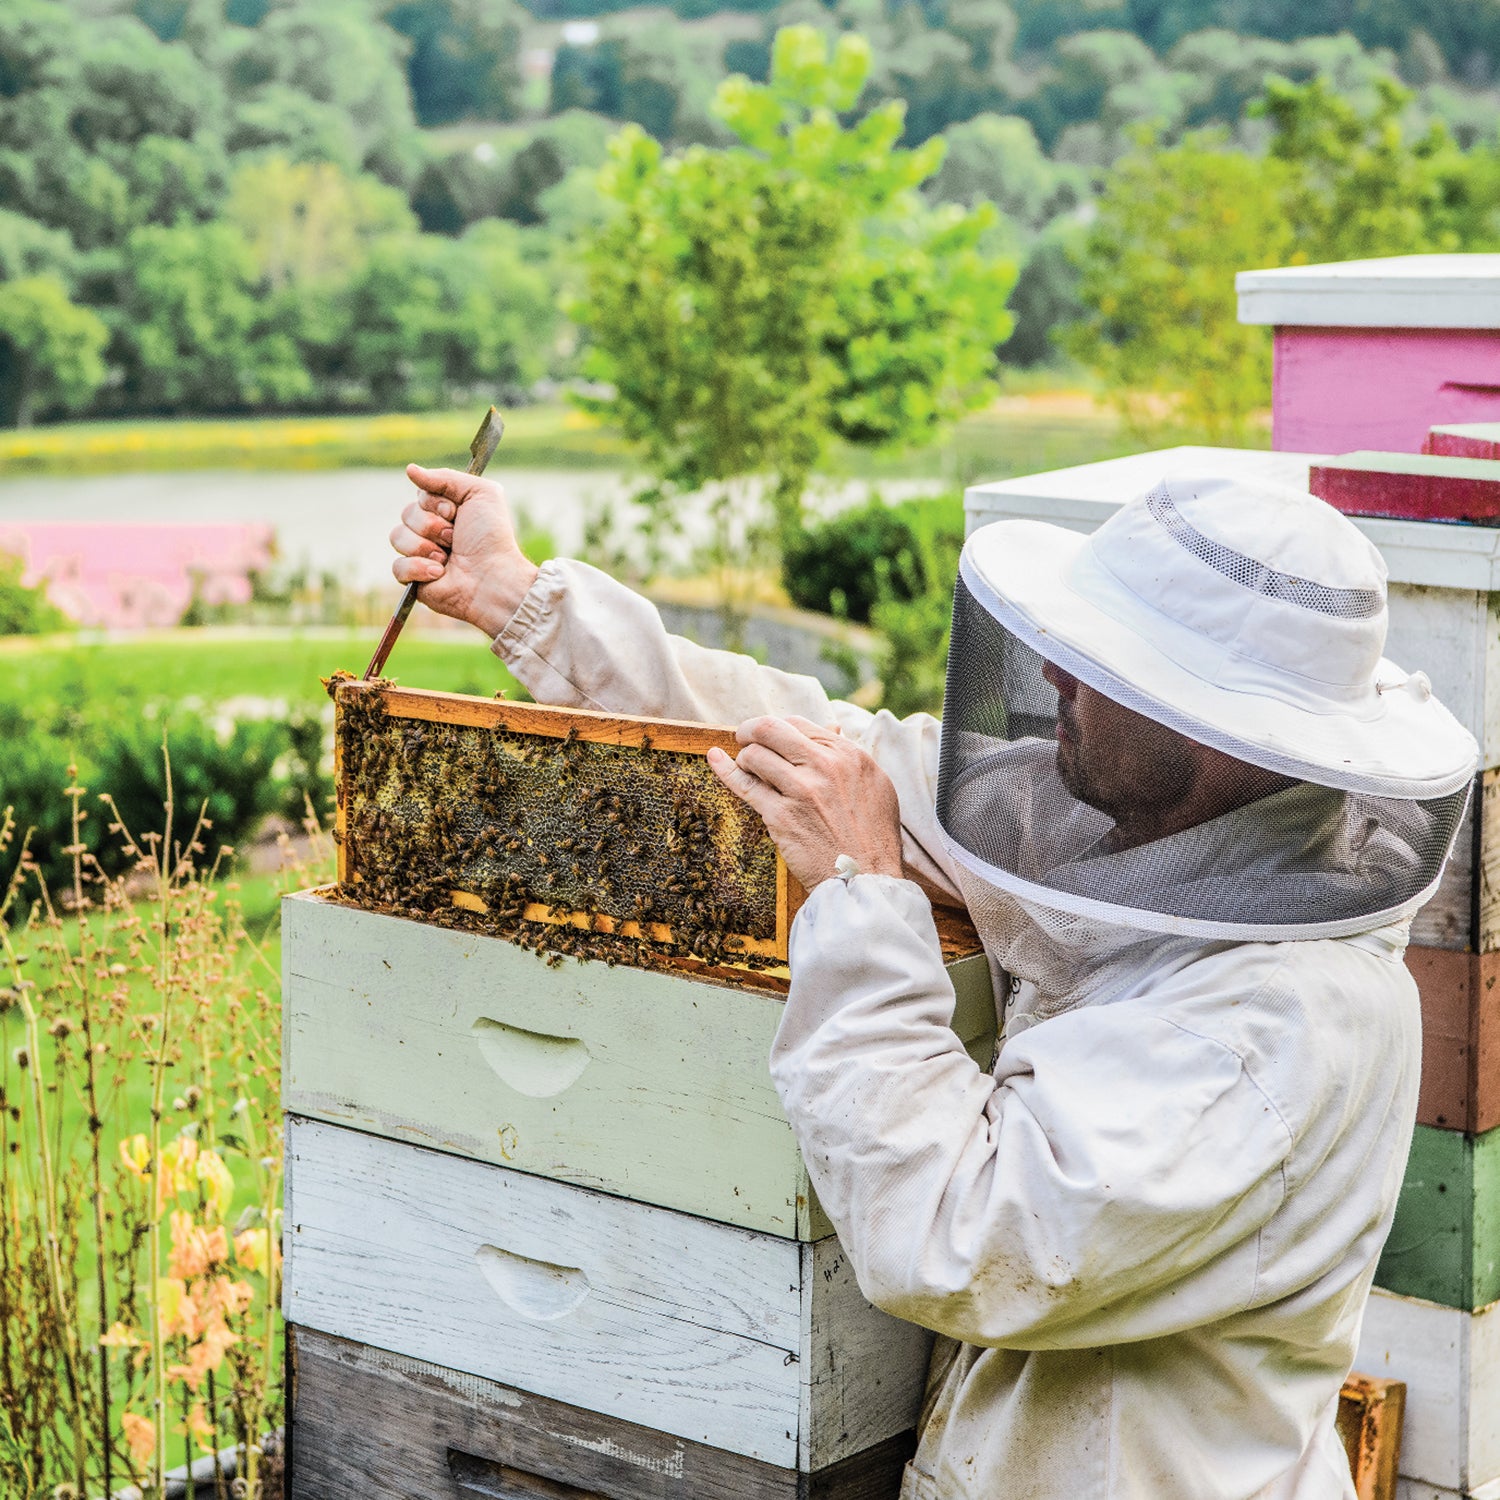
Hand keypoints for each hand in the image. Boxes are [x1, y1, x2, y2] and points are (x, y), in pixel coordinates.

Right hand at [389, 464, 539, 637]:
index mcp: (446, 512)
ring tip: (447, 557)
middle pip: (406, 514)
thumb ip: (445, 477)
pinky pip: (397, 566)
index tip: (455, 512)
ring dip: (425, 545)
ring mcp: (421, 556)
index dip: (435, 503)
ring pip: (397, 537)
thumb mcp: (479, 493)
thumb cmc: (491, 537)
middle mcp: (431, 532)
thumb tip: (410, 469)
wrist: (493, 577)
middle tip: (455, 537)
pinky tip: (439, 573)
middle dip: (432, 525)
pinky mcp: (414, 580)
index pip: (420, 496)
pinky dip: (418, 567)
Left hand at [708, 715, 903, 889]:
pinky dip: (725, 770)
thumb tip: (830, 728)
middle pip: (770, 729)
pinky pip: (744, 785)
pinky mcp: (780, 815)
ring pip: (754, 755)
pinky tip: (714, 759)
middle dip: (750, 730)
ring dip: (745, 759)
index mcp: (848, 754)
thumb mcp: (874, 784)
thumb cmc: (872, 834)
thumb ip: (849, 755)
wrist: (863, 876)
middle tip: (743, 737)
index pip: (798, 723)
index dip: (778, 727)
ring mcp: (800, 790)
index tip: (770, 738)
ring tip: (748, 769)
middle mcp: (825, 766)